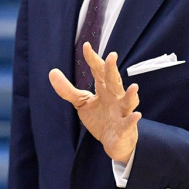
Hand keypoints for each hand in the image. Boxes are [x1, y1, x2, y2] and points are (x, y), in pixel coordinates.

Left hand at [49, 44, 140, 162]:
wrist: (114, 142)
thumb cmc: (100, 119)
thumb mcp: (82, 103)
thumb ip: (67, 90)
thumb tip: (52, 72)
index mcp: (104, 89)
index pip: (98, 71)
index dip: (92, 59)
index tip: (86, 46)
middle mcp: (115, 97)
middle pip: (114, 81)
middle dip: (112, 70)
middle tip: (112, 56)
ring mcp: (122, 112)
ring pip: (128, 101)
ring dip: (131, 95)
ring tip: (134, 87)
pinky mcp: (125, 127)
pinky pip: (129, 122)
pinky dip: (133, 119)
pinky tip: (136, 115)